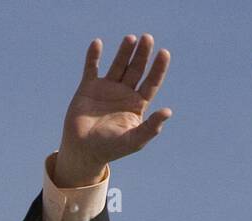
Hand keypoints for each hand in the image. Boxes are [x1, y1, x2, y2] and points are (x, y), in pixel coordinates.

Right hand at [54, 34, 171, 187]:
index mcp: (137, 104)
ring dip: (124, 51)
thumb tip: (168, 111)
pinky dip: (94, 56)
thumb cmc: (111, 149)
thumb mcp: (134, 140)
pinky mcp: (88, 87)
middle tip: (147, 38)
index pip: (151, 82)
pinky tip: (98, 43)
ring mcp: (106, 88)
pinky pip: (92, 68)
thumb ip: (151, 127)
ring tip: (131, 38)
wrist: (83, 151)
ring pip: (118, 64)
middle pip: (136, 69)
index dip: (158, 68)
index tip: (164, 53)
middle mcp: (124, 93)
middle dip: (142, 54)